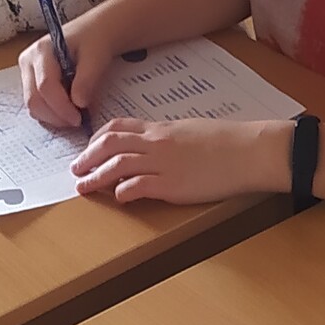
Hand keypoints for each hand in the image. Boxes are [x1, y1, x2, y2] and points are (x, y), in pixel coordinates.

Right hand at [18, 13, 125, 130]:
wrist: (94, 33)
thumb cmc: (95, 41)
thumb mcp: (96, 57)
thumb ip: (87, 79)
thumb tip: (79, 104)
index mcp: (41, 50)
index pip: (45, 86)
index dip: (61, 106)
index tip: (79, 119)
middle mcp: (28, 62)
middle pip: (34, 99)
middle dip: (56, 116)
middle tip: (78, 122)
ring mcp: (28, 73)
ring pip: (33, 106)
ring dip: (54, 117)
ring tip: (76, 115)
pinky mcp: (32, 83)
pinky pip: (38, 105)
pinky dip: (52, 113)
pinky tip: (69, 111)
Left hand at [68, 118, 289, 205]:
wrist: (248, 151)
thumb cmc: (227, 141)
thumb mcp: (191, 131)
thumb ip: (168, 137)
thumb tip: (154, 145)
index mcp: (160, 128)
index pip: (118, 127)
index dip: (97, 138)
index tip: (88, 148)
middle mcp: (156, 143)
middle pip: (110, 144)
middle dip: (88, 157)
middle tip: (75, 169)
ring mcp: (163, 163)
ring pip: (117, 165)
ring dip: (96, 177)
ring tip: (83, 187)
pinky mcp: (172, 184)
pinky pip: (138, 186)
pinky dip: (123, 192)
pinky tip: (118, 198)